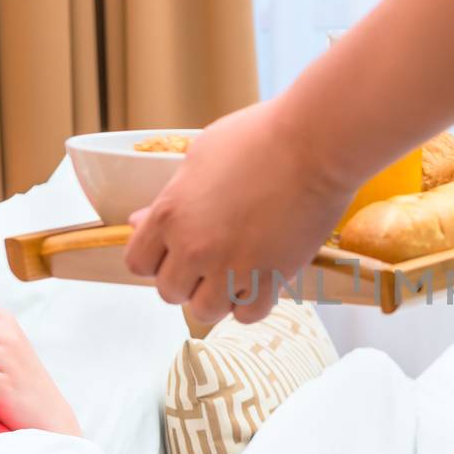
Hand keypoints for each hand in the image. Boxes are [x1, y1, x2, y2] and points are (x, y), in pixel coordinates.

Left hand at [123, 99, 355, 325]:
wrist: (315, 144)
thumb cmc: (259, 138)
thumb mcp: (200, 156)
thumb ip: (170, 197)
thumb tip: (140, 222)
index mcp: (170, 214)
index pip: (138, 263)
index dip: (156, 259)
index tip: (175, 251)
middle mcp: (194, 247)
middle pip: (170, 292)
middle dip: (187, 280)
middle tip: (210, 261)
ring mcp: (232, 267)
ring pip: (205, 311)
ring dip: (218, 297)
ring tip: (235, 274)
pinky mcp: (270, 278)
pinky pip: (248, 315)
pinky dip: (252, 303)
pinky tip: (260, 281)